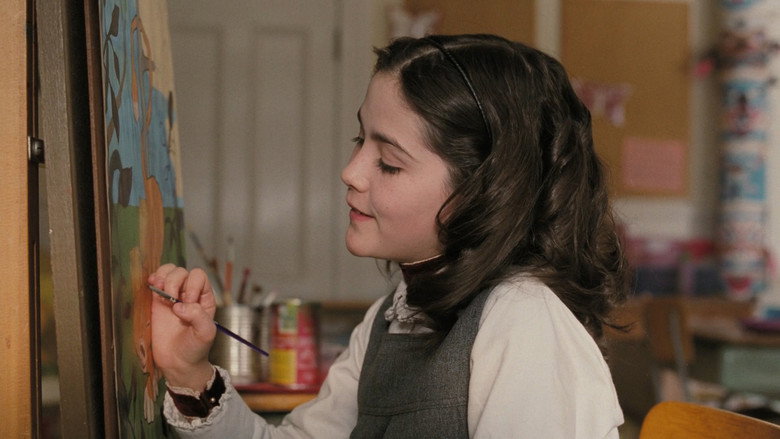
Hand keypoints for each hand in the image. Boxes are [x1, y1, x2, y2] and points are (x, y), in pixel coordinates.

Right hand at [148, 264, 216, 391]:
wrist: (178, 363)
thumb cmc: (195, 348)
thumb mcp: (205, 334)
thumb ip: (198, 316)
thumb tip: (179, 305)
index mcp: (204, 298)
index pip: (198, 276)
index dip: (192, 285)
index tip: (188, 303)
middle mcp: (189, 293)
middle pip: (182, 272)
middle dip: (175, 282)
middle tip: (172, 302)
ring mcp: (172, 296)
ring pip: (168, 272)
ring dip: (163, 278)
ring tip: (160, 292)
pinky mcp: (157, 302)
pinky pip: (155, 281)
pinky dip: (153, 279)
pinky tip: (152, 285)